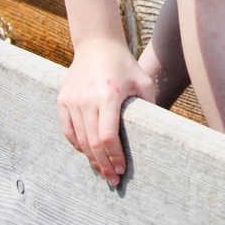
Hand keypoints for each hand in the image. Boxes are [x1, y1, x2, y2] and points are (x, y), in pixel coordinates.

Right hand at [58, 38, 155, 185]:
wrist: (96, 44)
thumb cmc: (123, 64)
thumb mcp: (143, 81)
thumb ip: (150, 105)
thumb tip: (162, 131)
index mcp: (109, 97)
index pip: (108, 136)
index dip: (115, 157)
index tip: (122, 169)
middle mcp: (87, 100)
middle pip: (93, 143)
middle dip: (103, 165)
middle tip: (112, 180)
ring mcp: (72, 100)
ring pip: (80, 140)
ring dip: (90, 159)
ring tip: (101, 171)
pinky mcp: (63, 100)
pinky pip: (68, 129)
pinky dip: (77, 144)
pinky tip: (87, 154)